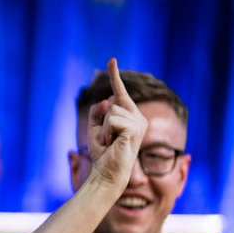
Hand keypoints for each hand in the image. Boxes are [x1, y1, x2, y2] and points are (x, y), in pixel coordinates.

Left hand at [86, 58, 146, 185]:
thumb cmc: (102, 153)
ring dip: (103, 128)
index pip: (120, 92)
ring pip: (111, 111)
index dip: (115, 75)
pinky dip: (106, 131)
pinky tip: (112, 142)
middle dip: (101, 121)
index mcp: (130, 115)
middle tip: (106, 139)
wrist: (107, 172)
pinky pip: (112, 119)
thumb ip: (98, 111)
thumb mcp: (94, 128)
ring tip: (109, 142)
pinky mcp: (135, 128)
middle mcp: (138, 117)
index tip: (111, 59)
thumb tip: (108, 100)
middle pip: (112, 102)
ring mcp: (139, 122)